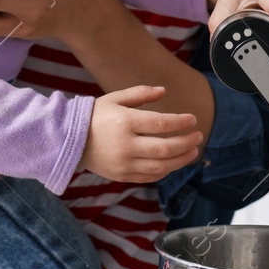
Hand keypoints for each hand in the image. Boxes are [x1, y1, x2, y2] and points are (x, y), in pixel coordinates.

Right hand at [79, 84, 203, 182]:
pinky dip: (166, 170)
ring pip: (161, 166)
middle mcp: (125, 145)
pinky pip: (150, 176)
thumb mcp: (115, 98)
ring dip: (181, 160)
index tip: (192, 119)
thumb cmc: (96, 115)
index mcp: (125, 122)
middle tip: (198, 136)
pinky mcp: (122, 176)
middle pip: (164, 148)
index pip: (160, 124)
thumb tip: (164, 91)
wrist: (70, 140)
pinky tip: (174, 162)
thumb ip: (141, 94)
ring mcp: (124, 163)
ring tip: (193, 151)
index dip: (180, 122)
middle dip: (186, 142)